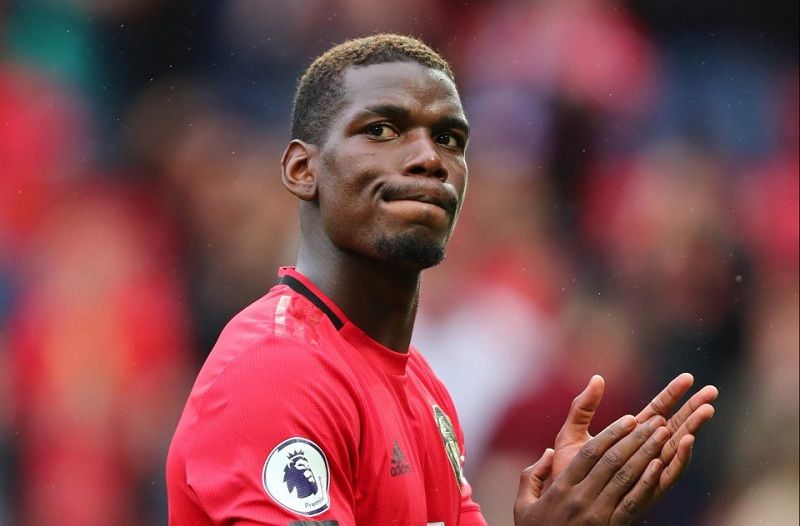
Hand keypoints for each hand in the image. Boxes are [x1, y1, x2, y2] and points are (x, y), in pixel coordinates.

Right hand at [514, 414, 669, 524]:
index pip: (589, 454)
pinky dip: (646, 482)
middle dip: (635, 438)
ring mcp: (597, 515)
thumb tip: (547, 452)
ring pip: (625, 477)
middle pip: (612, 461)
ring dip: (646, 453)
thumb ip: (532, 475)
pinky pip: (632, 503)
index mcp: (561, 488)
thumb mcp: (523, 505)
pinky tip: (658, 466)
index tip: (628, 419)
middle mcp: (581, 498)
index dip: (611, 434)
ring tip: (662, 435)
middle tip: (654, 420)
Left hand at [550, 374, 716, 503]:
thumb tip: (597, 378)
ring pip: (676, 448)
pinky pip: (667, 475)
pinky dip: (678, 458)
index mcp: (629, 436)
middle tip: (712, 392)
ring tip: (706, 411)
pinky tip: (687, 442)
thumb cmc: (567, 471)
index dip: (672, 394)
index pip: (656, 410)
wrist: (560, 505)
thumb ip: (583, 408)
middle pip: (674, 427)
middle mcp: (644, 453)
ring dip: (692, 429)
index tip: (688, 377)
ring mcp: (648, 472)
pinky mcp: (647, 492)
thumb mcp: (572, 435)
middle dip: (693, 409)